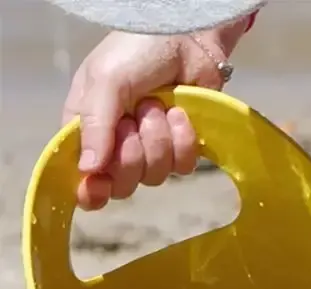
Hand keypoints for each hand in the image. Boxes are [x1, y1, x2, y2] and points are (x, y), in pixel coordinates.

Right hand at [61, 24, 246, 209]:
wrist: (188, 39)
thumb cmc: (138, 52)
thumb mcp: (106, 81)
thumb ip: (95, 124)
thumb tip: (88, 170)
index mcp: (87, 127)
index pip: (84, 174)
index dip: (90, 188)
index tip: (98, 189)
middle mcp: (117, 144)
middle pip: (122, 183)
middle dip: (131, 154)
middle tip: (134, 121)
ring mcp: (151, 149)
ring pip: (154, 175)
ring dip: (158, 139)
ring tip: (159, 106)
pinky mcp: (181, 149)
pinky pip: (182, 168)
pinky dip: (183, 141)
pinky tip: (181, 115)